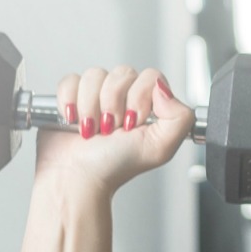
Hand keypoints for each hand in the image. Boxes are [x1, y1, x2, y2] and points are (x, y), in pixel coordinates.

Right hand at [31, 64, 194, 196]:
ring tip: (92, 129)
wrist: (78, 178)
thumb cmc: (114, 167)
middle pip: (122, 73)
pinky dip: (69, 101)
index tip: (133, 122)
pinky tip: (73, 120)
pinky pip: (70, 80)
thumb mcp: (159, 147)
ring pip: (95, 75)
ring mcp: (97, 96)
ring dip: (91, 106)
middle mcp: (124, 98)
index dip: (139, 97)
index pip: (150, 77)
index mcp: (148, 106)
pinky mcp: (71, 96)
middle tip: (111, 128)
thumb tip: (164, 89)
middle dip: (114, 103)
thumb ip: (180, 117)